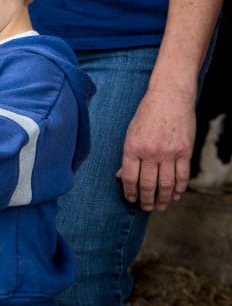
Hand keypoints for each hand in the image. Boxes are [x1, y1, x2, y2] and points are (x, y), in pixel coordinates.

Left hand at [117, 88, 195, 210]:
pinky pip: (183, 175)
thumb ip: (128, 156)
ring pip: (166, 183)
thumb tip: (121, 176)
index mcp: (132, 147)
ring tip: (161, 206)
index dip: (130, 192)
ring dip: (164, 198)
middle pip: (148, 184)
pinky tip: (176, 195)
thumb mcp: (130, 133)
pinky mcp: (185, 151)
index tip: (131, 200)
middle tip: (147, 208)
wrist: (169, 97)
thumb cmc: (147, 114)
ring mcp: (169, 153)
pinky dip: (180, 188)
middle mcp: (150, 152)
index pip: (130, 177)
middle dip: (146, 199)